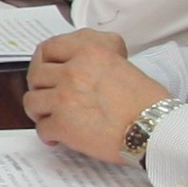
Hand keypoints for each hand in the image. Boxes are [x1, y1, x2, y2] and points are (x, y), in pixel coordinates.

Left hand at [22, 28, 167, 161]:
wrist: (155, 129)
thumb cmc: (146, 101)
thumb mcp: (120, 62)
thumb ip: (93, 58)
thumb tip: (72, 63)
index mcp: (88, 52)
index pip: (48, 48)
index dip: (42, 61)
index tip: (45, 71)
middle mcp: (73, 71)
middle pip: (35, 76)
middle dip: (40, 88)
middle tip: (48, 98)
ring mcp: (64, 98)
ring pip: (32, 102)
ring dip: (41, 112)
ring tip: (53, 119)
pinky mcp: (62, 125)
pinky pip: (42, 129)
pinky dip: (50, 135)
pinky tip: (60, 138)